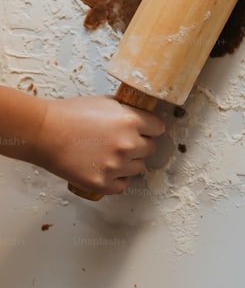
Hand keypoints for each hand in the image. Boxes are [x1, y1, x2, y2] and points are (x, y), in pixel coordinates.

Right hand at [31, 96, 164, 194]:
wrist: (42, 132)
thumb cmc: (69, 114)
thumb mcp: (105, 103)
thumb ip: (127, 111)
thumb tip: (142, 117)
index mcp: (131, 121)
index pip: (158, 128)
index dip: (149, 128)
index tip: (143, 130)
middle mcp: (128, 144)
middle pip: (150, 149)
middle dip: (138, 145)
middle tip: (121, 143)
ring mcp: (115, 165)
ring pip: (138, 168)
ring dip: (128, 163)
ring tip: (109, 156)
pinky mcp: (101, 182)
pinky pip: (123, 185)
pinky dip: (117, 180)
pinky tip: (107, 170)